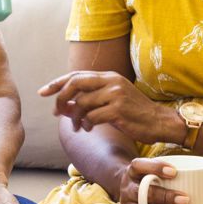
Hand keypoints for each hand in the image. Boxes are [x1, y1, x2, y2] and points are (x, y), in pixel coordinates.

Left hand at [39, 71, 175, 143]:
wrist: (159, 122)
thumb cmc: (135, 113)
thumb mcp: (113, 98)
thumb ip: (91, 97)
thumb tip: (65, 104)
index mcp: (108, 76)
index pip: (76, 75)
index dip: (57, 83)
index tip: (43, 92)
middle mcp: (111, 82)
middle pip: (75, 84)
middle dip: (61, 98)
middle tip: (56, 112)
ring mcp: (115, 95)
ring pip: (81, 103)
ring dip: (74, 117)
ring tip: (78, 127)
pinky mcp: (118, 110)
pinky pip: (91, 117)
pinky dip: (85, 124)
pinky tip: (88, 129)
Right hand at [115, 158, 189, 203]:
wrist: (127, 187)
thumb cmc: (151, 178)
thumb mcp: (157, 171)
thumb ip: (182, 176)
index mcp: (134, 171)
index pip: (140, 166)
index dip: (155, 168)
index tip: (174, 172)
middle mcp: (128, 187)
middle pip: (145, 192)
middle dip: (166, 196)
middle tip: (185, 200)